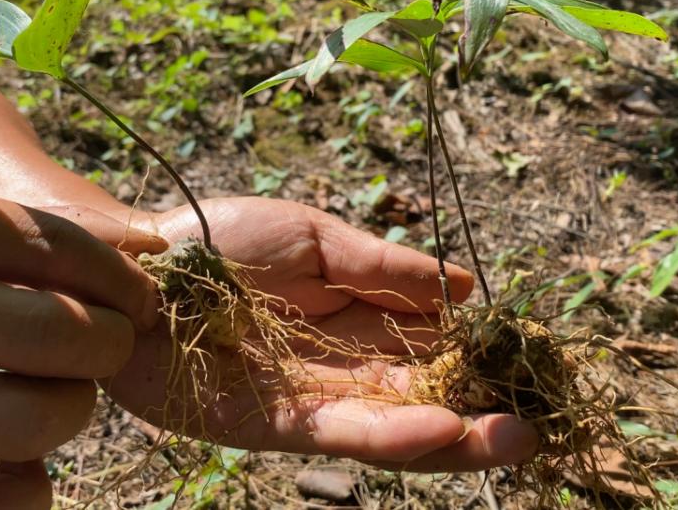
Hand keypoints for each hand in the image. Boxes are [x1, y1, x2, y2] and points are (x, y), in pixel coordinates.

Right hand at [0, 179, 165, 508]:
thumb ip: (45, 227)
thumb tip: (154, 251)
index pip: (58, 249)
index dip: (123, 279)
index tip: (140, 296)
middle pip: (63, 334)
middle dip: (112, 340)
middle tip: (104, 340)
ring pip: (42, 418)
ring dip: (74, 404)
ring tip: (52, 387)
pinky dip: (30, 490)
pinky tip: (19, 460)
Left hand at [106, 197, 537, 471]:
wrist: (137, 261)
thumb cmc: (221, 239)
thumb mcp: (318, 239)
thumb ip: (386, 269)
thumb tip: (467, 287)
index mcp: (361, 323)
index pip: (434, 351)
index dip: (480, 362)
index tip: (533, 362)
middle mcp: (344, 370)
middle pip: (424, 402)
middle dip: (481, 415)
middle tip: (540, 420)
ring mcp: (310, 403)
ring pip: (394, 431)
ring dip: (455, 439)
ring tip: (513, 438)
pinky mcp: (271, 426)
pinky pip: (342, 435)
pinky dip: (394, 438)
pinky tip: (444, 432)